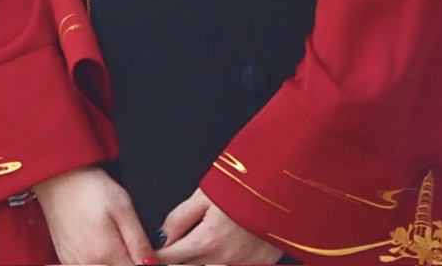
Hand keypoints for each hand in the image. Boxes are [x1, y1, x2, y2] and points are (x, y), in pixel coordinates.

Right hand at [34, 165, 153, 265]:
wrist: (57, 177)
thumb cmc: (89, 187)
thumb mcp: (123, 207)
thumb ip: (139, 242)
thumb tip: (153, 264)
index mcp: (105, 253)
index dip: (147, 262)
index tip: (146, 250)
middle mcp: (87, 264)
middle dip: (130, 260)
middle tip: (129, 239)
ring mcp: (74, 263)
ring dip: (114, 261)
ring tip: (114, 238)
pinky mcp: (66, 259)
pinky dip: (99, 261)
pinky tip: (101, 244)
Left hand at [155, 188, 278, 263]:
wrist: (288, 184)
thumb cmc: (248, 183)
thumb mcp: (206, 194)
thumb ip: (180, 217)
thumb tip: (163, 235)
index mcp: (208, 240)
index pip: (171, 258)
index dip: (159, 254)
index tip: (153, 252)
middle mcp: (225, 259)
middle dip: (179, 260)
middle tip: (176, 247)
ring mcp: (245, 264)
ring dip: (202, 261)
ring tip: (203, 244)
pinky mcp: (261, 263)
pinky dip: (225, 260)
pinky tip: (227, 246)